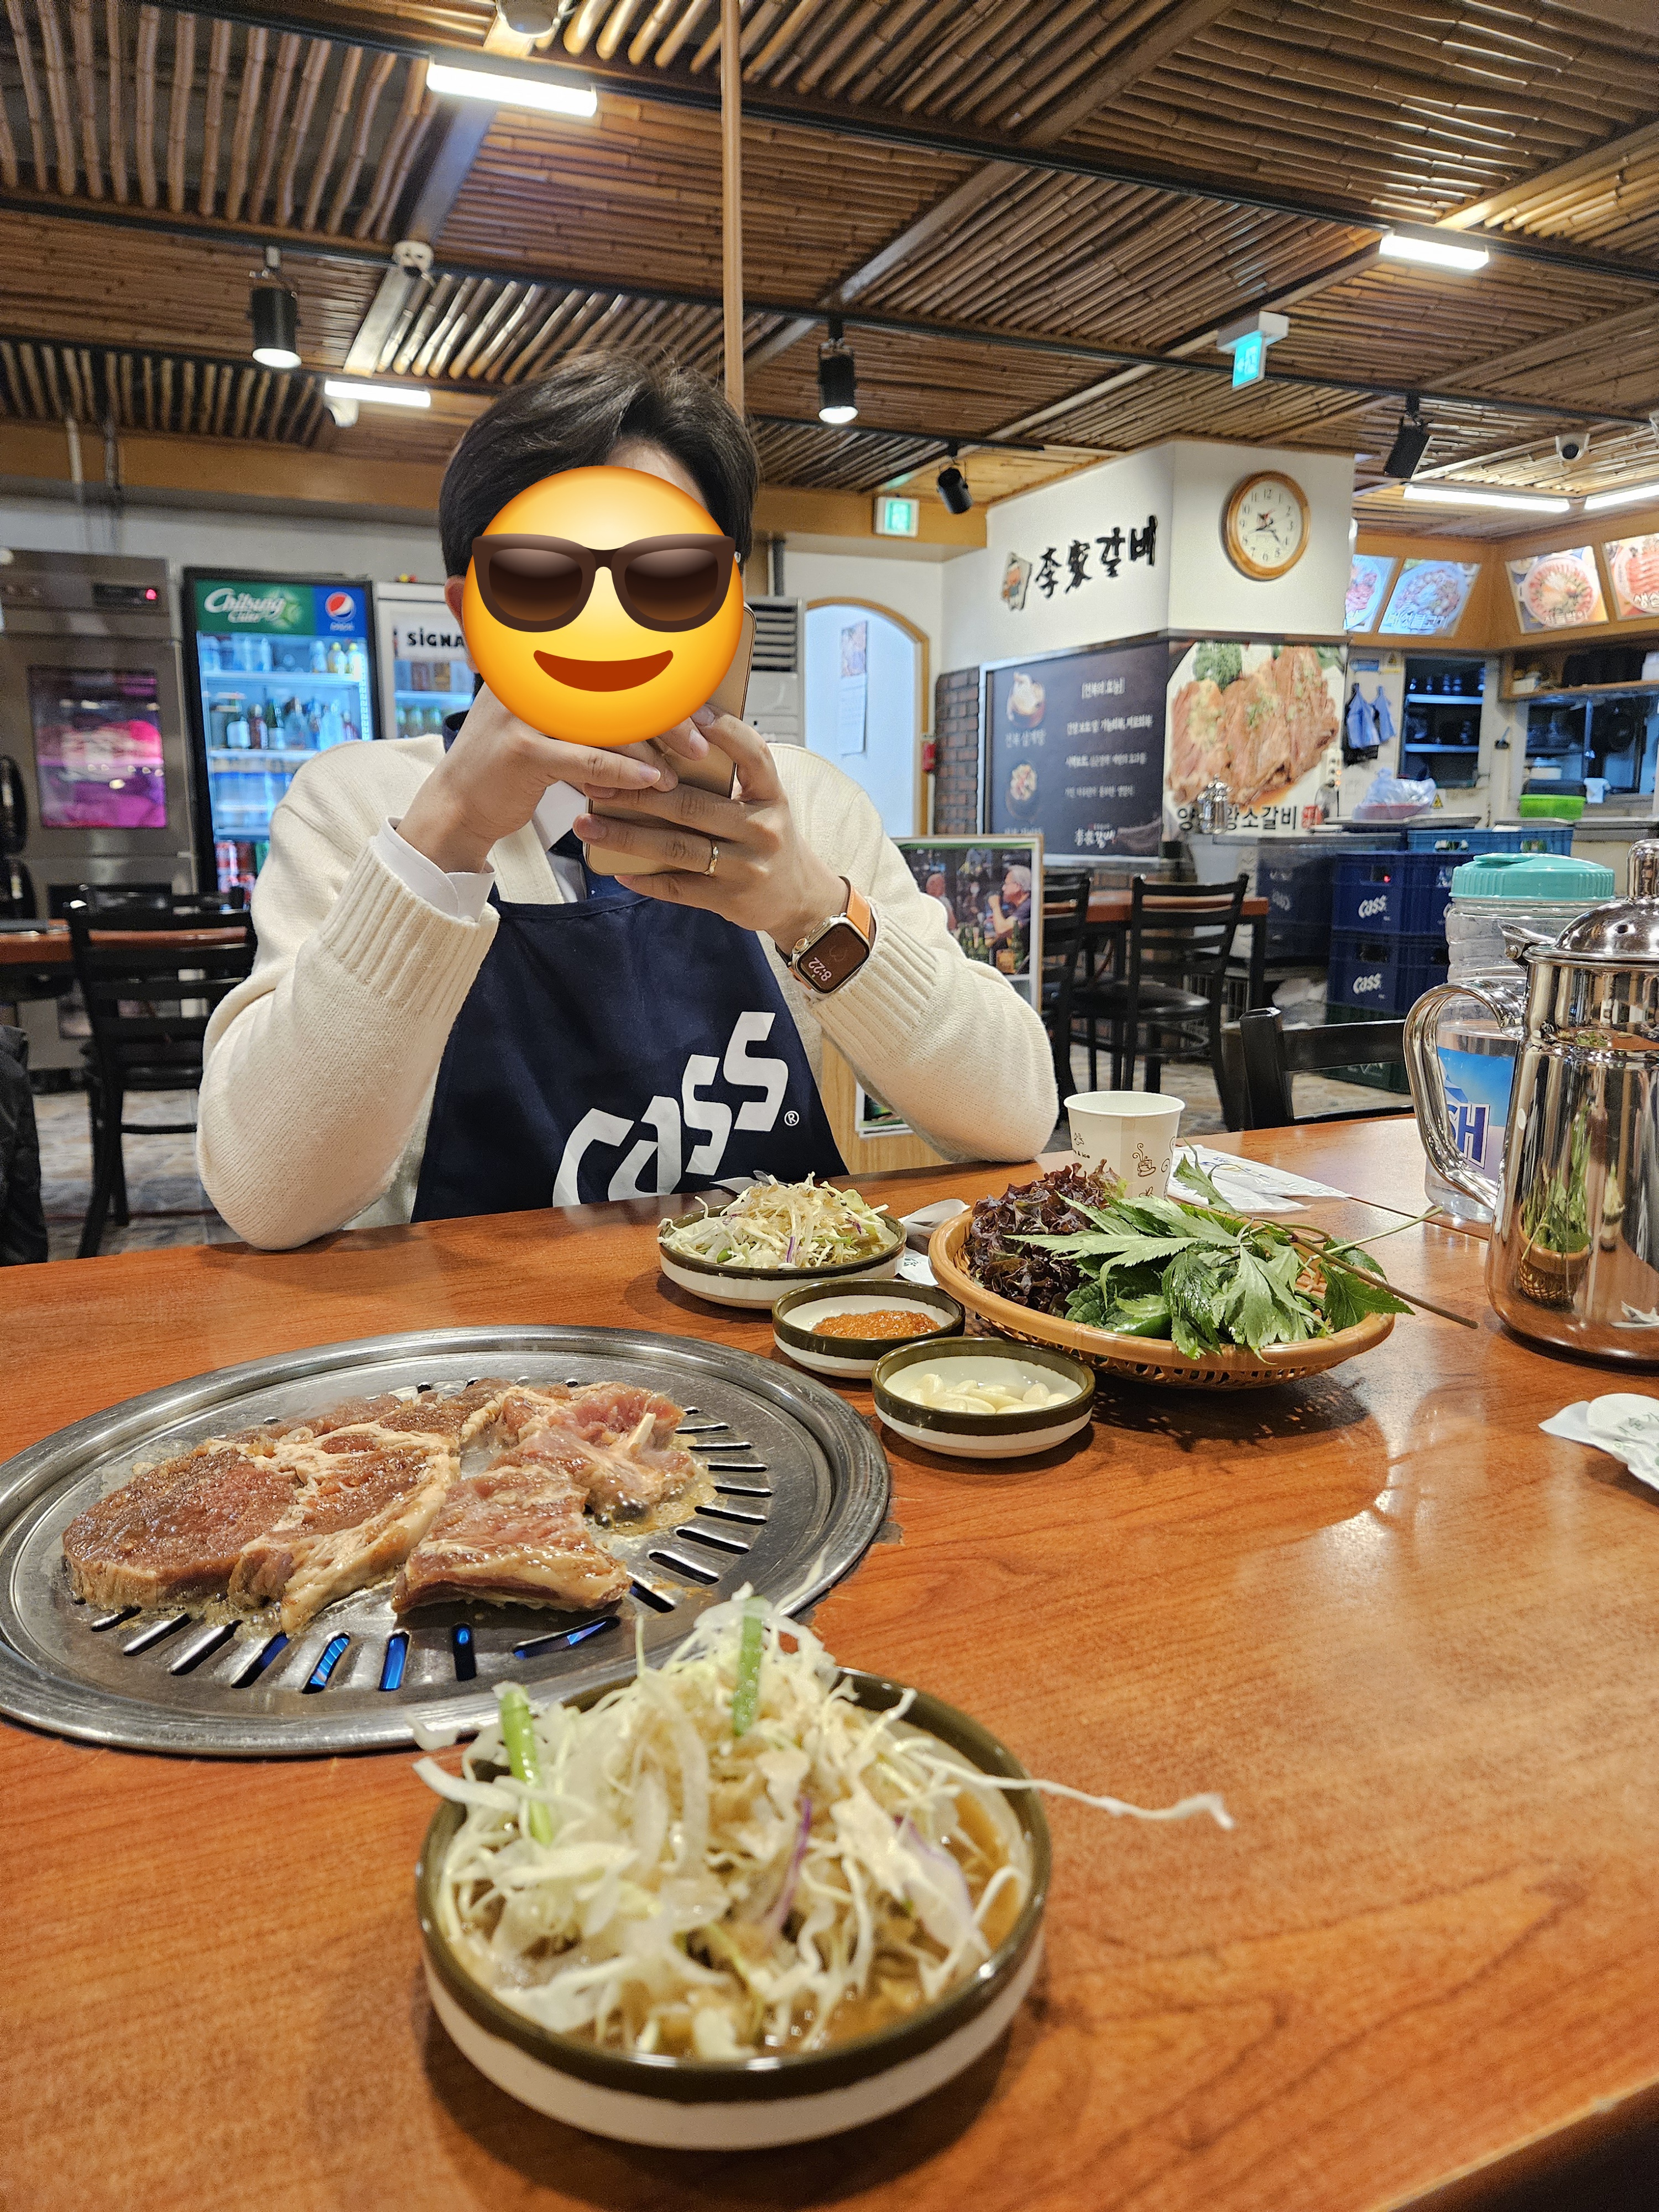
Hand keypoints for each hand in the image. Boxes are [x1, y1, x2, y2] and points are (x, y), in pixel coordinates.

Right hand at [395, 685, 710, 874]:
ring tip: (678, 768)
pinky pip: (589, 758)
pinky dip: (624, 770)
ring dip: (650, 748)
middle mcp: (524, 678)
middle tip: (697, 736)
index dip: (651, 672)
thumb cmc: (507, 767)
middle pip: (611, 685)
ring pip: (605, 723)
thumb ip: (585, 715)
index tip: (691, 691)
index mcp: (530, 663)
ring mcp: (521, 712)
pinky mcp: (523, 751)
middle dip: (662, 712)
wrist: (457, 808)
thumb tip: (648, 717)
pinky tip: (651, 780)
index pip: (602, 658)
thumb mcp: (544, 727)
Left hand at [572, 710, 845, 950]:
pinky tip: (617, 871)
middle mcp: (762, 829)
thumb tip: (671, 741)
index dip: (722, 730)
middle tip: (597, 782)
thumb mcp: (764, 802)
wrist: (800, 900)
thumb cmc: (769, 840)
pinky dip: (645, 880)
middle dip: (637, 793)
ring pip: (677, 847)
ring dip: (626, 836)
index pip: (751, 753)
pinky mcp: (730, 899)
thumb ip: (730, 777)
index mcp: (771, 795)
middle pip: (692, 805)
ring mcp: (746, 867)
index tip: (685, 712)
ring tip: (588, 825)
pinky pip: (679, 888)